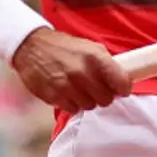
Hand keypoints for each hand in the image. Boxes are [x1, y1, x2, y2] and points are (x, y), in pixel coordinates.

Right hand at [12, 28, 131, 113]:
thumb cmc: (64, 47)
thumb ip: (106, 63)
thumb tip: (122, 80)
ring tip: (80, 89)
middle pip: (106, 99)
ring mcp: (68, 86)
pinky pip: (73, 110)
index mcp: (95, 57)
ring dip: (87, 100)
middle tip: (97, 88)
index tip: (122, 89)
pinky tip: (68, 92)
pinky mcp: (54, 96)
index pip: (120, 81)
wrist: (33, 47)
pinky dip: (73, 104)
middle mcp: (83, 72)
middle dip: (104, 95)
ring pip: (90, 106)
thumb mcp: (90, 47)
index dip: (124, 88)